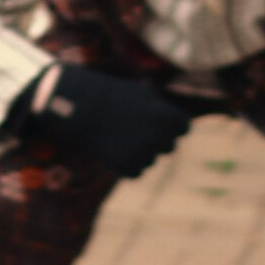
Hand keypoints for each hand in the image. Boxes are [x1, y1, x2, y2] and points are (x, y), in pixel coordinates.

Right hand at [18, 61, 191, 180]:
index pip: (184, 128)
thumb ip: (161, 108)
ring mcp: (143, 152)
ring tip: (119, 136)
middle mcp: (158, 136)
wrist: (81, 105)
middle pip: (169, 147)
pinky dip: (126, 164)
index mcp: (167, 116)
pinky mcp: (127, 165)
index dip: (172, 125)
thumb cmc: (112, 95)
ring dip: (139, 152)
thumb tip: (179, 121)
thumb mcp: (141, 93)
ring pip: (151, 160)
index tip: (157, 121)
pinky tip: (113, 149)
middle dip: (155, 140)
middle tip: (134, 129)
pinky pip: (136, 172)